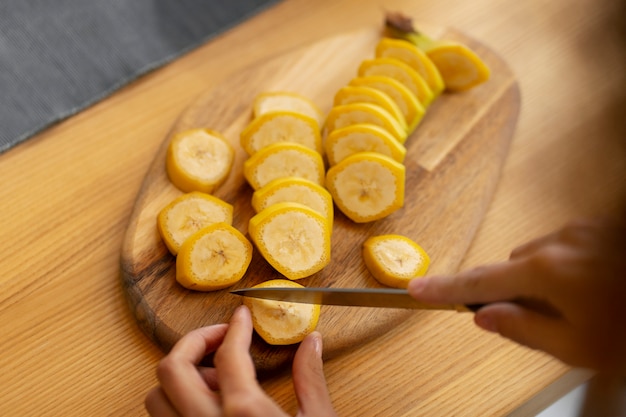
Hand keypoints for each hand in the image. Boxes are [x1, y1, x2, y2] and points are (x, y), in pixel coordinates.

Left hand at [145, 305, 336, 415]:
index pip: (228, 352)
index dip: (235, 326)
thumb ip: (310, 379)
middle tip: (220, 337)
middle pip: (173, 367)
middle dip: (193, 341)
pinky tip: (206, 407)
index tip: (241, 317)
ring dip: (179, 377)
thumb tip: (312, 342)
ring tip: (213, 379)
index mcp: (245, 413)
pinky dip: (174, 406)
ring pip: (155, 398)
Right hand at [408, 218, 625, 373]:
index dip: (444, 288)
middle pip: (512, 265)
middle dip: (515, 289)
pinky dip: (568, 267)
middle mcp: (559, 242)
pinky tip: (598, 287)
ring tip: (584, 304)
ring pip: (540, 256)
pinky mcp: (601, 227)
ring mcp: (583, 230)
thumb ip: (522, 328)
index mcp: (547, 272)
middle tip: (544, 319)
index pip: (479, 281)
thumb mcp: (577, 345)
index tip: (416, 289)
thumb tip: (484, 316)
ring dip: (546, 279)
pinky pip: (566, 246)